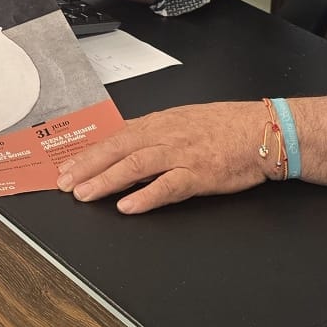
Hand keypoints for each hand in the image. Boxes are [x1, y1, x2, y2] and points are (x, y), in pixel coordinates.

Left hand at [56, 101, 267, 213]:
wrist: (262, 131)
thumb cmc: (224, 127)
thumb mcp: (182, 120)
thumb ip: (151, 131)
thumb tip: (120, 139)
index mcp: (159, 123)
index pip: (115, 136)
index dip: (88, 152)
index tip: (66, 165)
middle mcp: (166, 135)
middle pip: (119, 149)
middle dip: (88, 166)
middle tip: (64, 183)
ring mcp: (182, 154)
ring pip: (136, 165)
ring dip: (107, 180)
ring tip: (85, 194)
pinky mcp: (200, 174)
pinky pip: (169, 186)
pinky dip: (146, 196)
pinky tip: (128, 206)